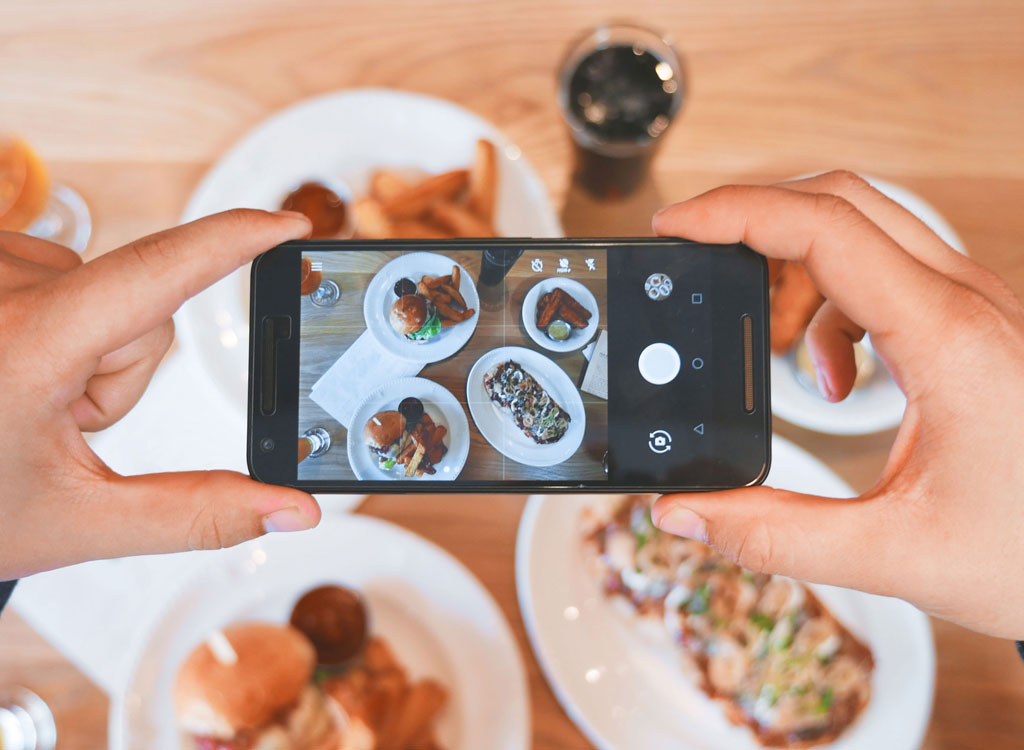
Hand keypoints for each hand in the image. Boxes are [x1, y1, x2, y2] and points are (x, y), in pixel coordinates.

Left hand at [0, 209, 320, 578]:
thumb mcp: (79, 520)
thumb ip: (198, 513)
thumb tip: (293, 508)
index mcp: (23, 346)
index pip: (156, 273)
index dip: (233, 242)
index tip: (288, 223)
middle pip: (142, 306)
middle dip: (126, 367)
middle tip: (60, 420)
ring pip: (105, 287)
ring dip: (88, 343)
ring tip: (25, 392)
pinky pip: (60, 270)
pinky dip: (56, 318)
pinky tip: (13, 360)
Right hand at [652, 171, 1023, 638]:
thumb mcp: (896, 555)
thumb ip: (775, 535)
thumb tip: (683, 513)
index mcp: (950, 340)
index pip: (826, 229)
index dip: (737, 213)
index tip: (677, 226)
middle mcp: (968, 305)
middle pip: (842, 202)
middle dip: (755, 219)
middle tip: (698, 257)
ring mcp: (976, 308)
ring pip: (866, 229)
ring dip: (798, 269)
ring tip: (780, 351)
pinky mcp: (974, 326)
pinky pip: (889, 271)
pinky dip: (835, 304)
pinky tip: (837, 376)